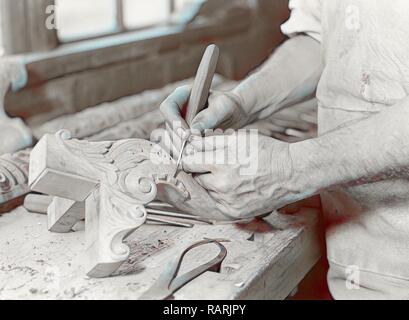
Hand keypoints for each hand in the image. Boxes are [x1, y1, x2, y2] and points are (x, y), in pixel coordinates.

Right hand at [159, 86, 248, 152]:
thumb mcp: (222, 107)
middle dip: (179, 140)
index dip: (174, 123)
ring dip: (182, 148)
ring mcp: (178, 123)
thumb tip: (192, 133)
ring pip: (172, 138)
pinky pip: (178, 146)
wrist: (235, 114)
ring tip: (198, 153)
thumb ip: (208, 118)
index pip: (168, 108)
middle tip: (192, 150)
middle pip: (168, 126)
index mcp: (182, 95)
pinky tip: (197, 156)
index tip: (187, 135)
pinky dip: (186, 153)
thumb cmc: (229, 105)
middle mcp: (176, 109)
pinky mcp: (182, 136)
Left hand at [181, 132, 300, 218]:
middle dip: (202, 170)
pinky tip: (236, 186)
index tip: (193, 155)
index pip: (188, 162)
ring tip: (231, 174)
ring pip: (207, 190)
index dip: (190, 157)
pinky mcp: (235, 212)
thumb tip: (190, 143)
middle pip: (196, 178)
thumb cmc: (266, 152)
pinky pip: (218, 203)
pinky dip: (222, 195)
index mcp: (220, 163)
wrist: (291, 173)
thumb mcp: (238, 138)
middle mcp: (222, 185)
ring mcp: (228, 201)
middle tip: (217, 163)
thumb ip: (210, 141)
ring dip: (212, 183)